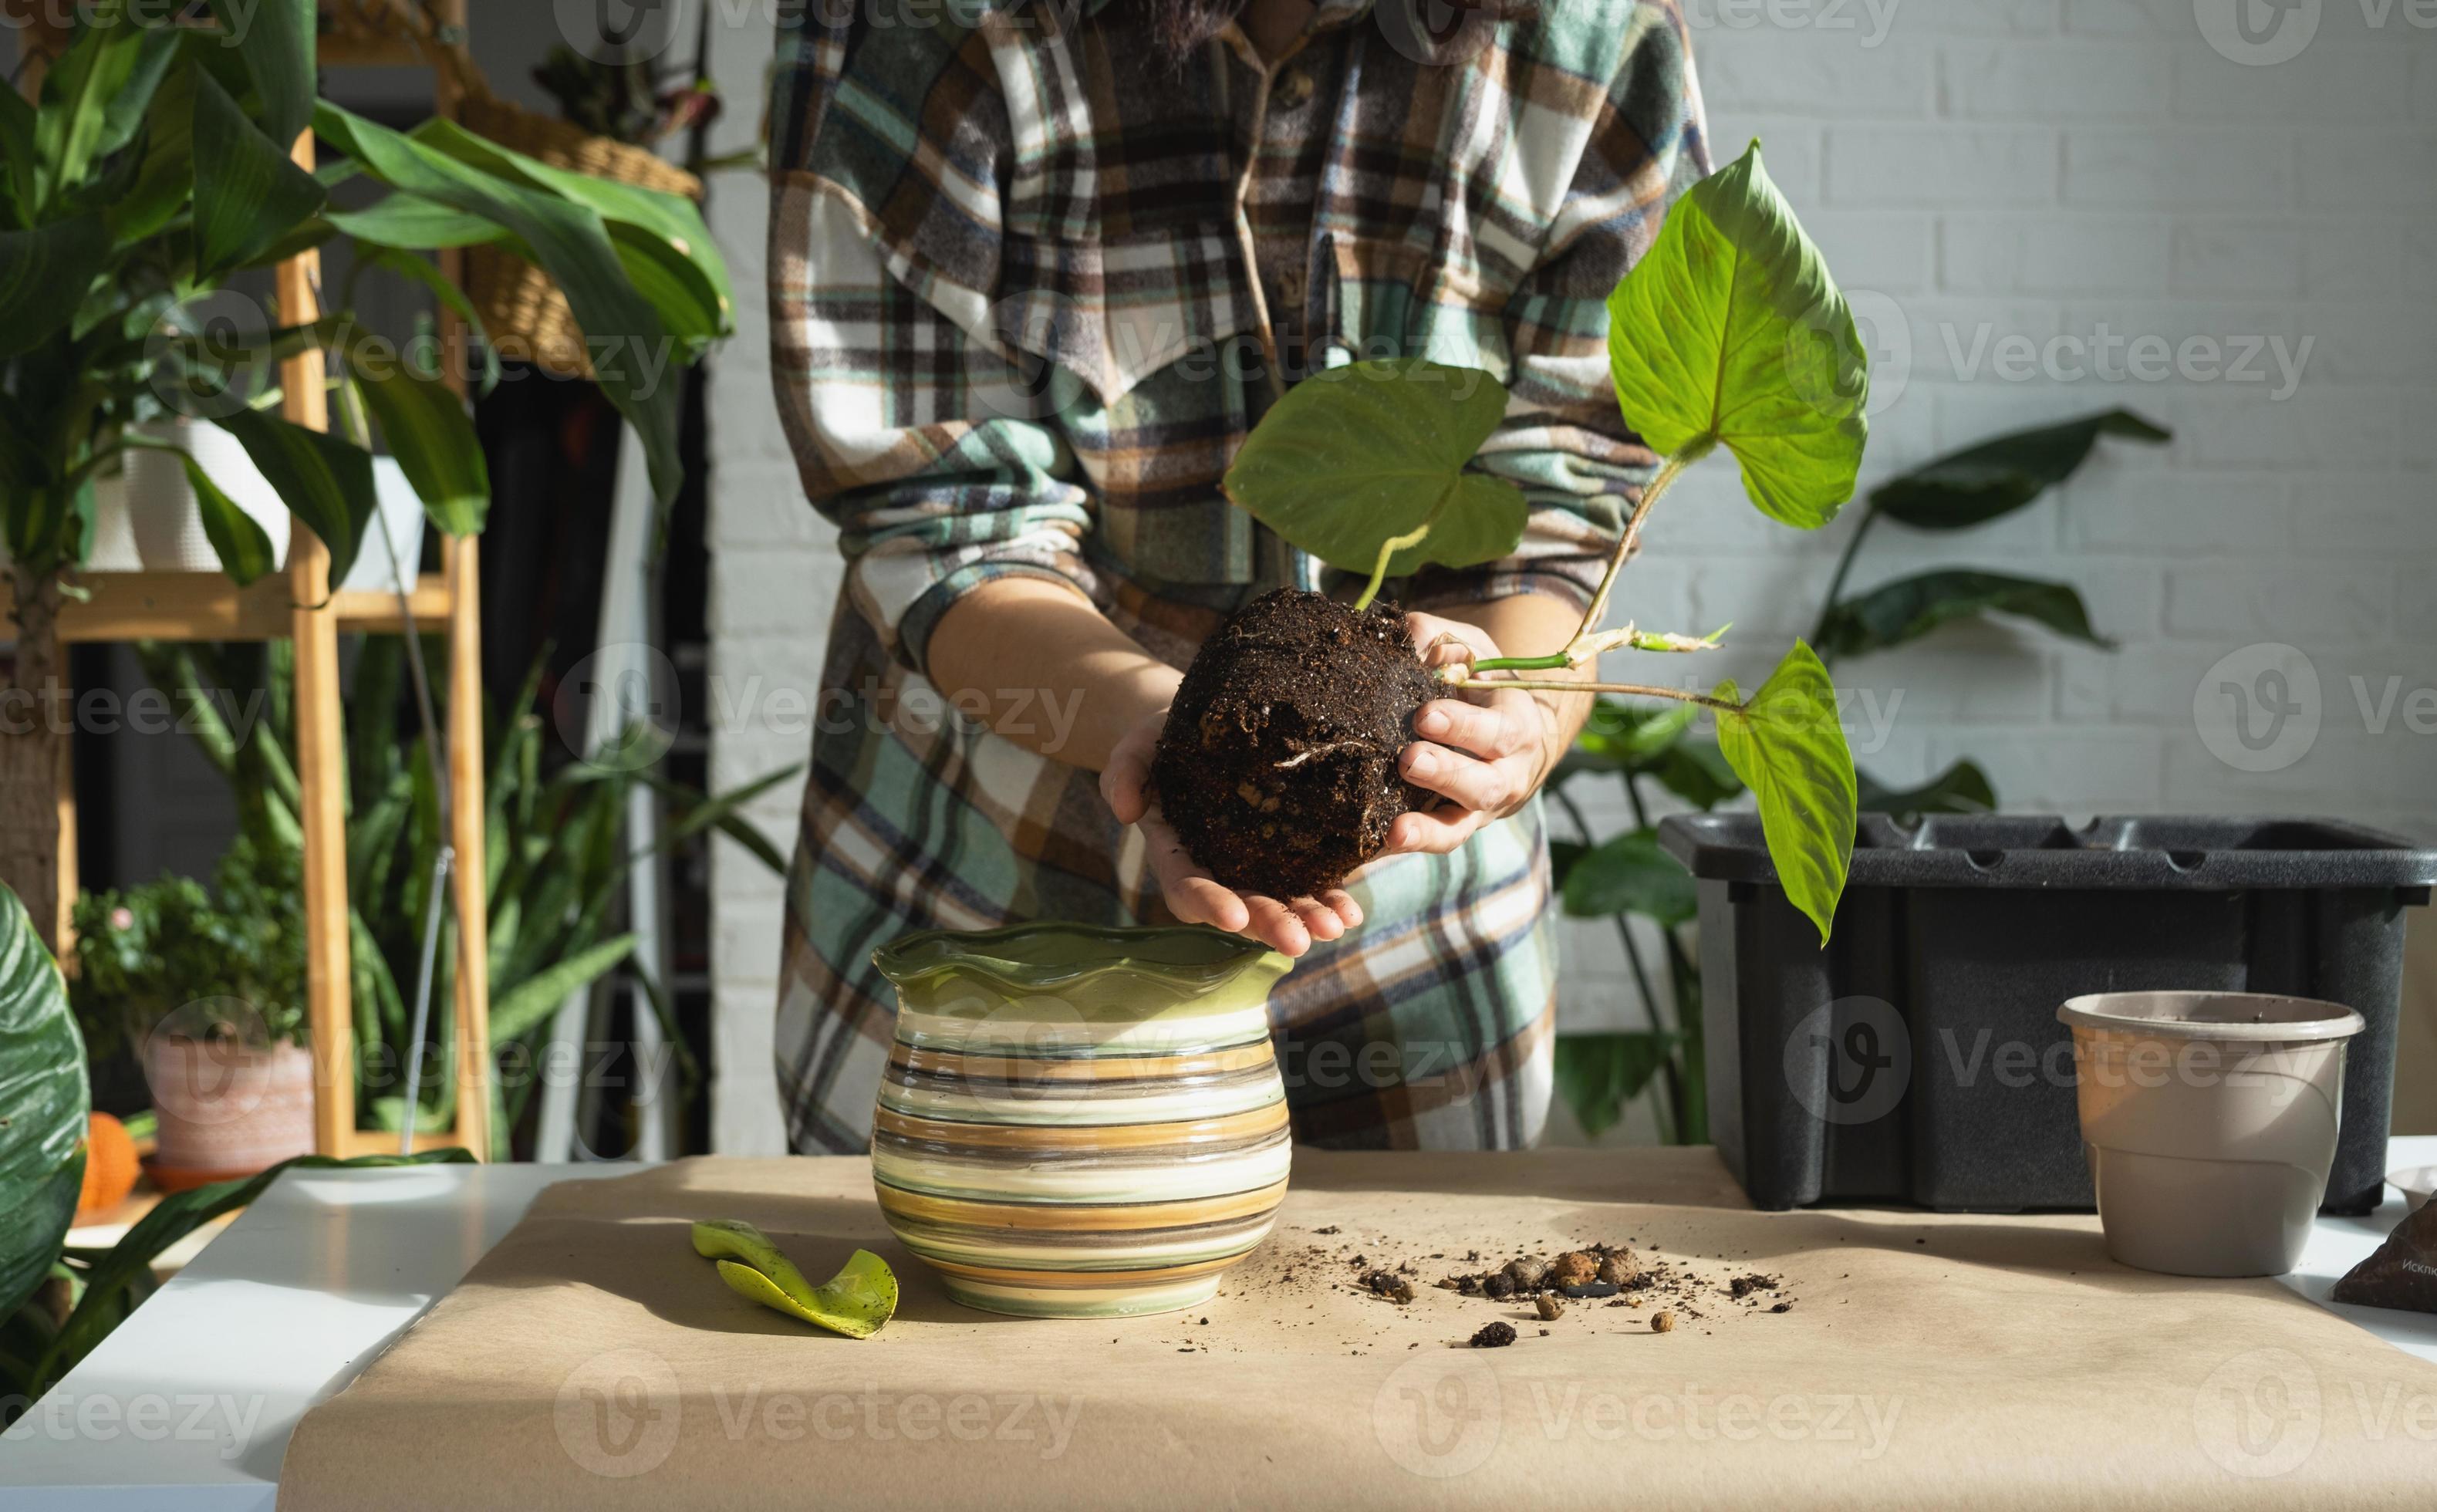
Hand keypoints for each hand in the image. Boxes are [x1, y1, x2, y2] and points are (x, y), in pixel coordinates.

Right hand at [1101, 706, 1365, 957]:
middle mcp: (1220, 868)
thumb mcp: (1133, 749)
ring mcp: (1257, 861)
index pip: (1188, 888)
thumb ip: (1123, 774)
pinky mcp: (1291, 846)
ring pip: (1285, 898)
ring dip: (1312, 914)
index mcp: (1177, 853)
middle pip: (1244, 906)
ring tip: (1339, 925)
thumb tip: (1125, 810)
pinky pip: (1317, 870)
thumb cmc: (1160, 739)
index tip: (1234, 916)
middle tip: (1299, 941)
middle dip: (1271, 924)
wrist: (1202, 727)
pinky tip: (1361, 895)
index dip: (1209, 904)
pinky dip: (1340, 883)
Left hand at [1380, 611, 1566, 857]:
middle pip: (1483, 784)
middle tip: (1408, 760)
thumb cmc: (1481, 685)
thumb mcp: (1471, 651)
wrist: (1507, 736)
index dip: (1463, 726)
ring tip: (1397, 832)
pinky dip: (1408, 848)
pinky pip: (1432, 844)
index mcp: (1515, 729)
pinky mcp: (1453, 828)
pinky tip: (1376, 848)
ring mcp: (1478, 809)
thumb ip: (1442, 638)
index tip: (1425, 716)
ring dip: (1428, 830)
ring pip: (1459, 827)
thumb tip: (1407, 638)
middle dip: (1446, 774)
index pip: (1497, 732)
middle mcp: (1505, 775)